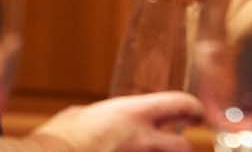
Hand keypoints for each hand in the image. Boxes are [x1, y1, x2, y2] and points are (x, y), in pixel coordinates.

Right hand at [33, 91, 201, 151]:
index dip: (193, 108)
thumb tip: (92, 119)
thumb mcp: (77, 117)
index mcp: (130, 115)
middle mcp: (142, 141)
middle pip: (184, 147)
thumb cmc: (55, 141)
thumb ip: (97, 117)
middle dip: (182, 148)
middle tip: (177, 146)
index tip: (197, 113)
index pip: (179, 104)